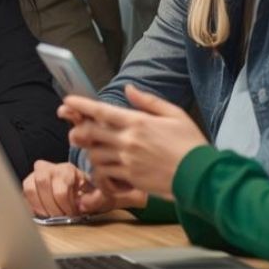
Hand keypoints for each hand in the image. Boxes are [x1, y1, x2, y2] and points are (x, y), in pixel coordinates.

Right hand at [22, 160, 120, 217]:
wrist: (81, 190)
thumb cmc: (89, 193)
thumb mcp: (100, 195)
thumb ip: (96, 199)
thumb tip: (83, 205)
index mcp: (67, 169)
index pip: (60, 190)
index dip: (65, 207)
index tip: (71, 214)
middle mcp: (50, 168)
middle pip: (42, 184)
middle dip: (51, 206)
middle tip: (60, 216)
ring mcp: (36, 175)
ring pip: (29, 187)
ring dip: (40, 206)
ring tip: (51, 214)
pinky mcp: (29, 184)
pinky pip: (23, 194)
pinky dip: (32, 206)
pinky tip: (43, 212)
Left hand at [66, 85, 206, 200]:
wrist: (201, 176)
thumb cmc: (191, 143)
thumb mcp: (174, 114)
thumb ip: (148, 101)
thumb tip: (129, 89)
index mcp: (138, 122)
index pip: (101, 111)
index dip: (80, 105)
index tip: (67, 101)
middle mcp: (128, 141)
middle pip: (90, 133)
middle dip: (78, 129)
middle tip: (75, 128)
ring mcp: (127, 161)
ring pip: (94, 154)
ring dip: (91, 150)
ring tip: (95, 147)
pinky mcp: (130, 179)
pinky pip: (105, 173)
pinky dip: (101, 169)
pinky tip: (105, 166)